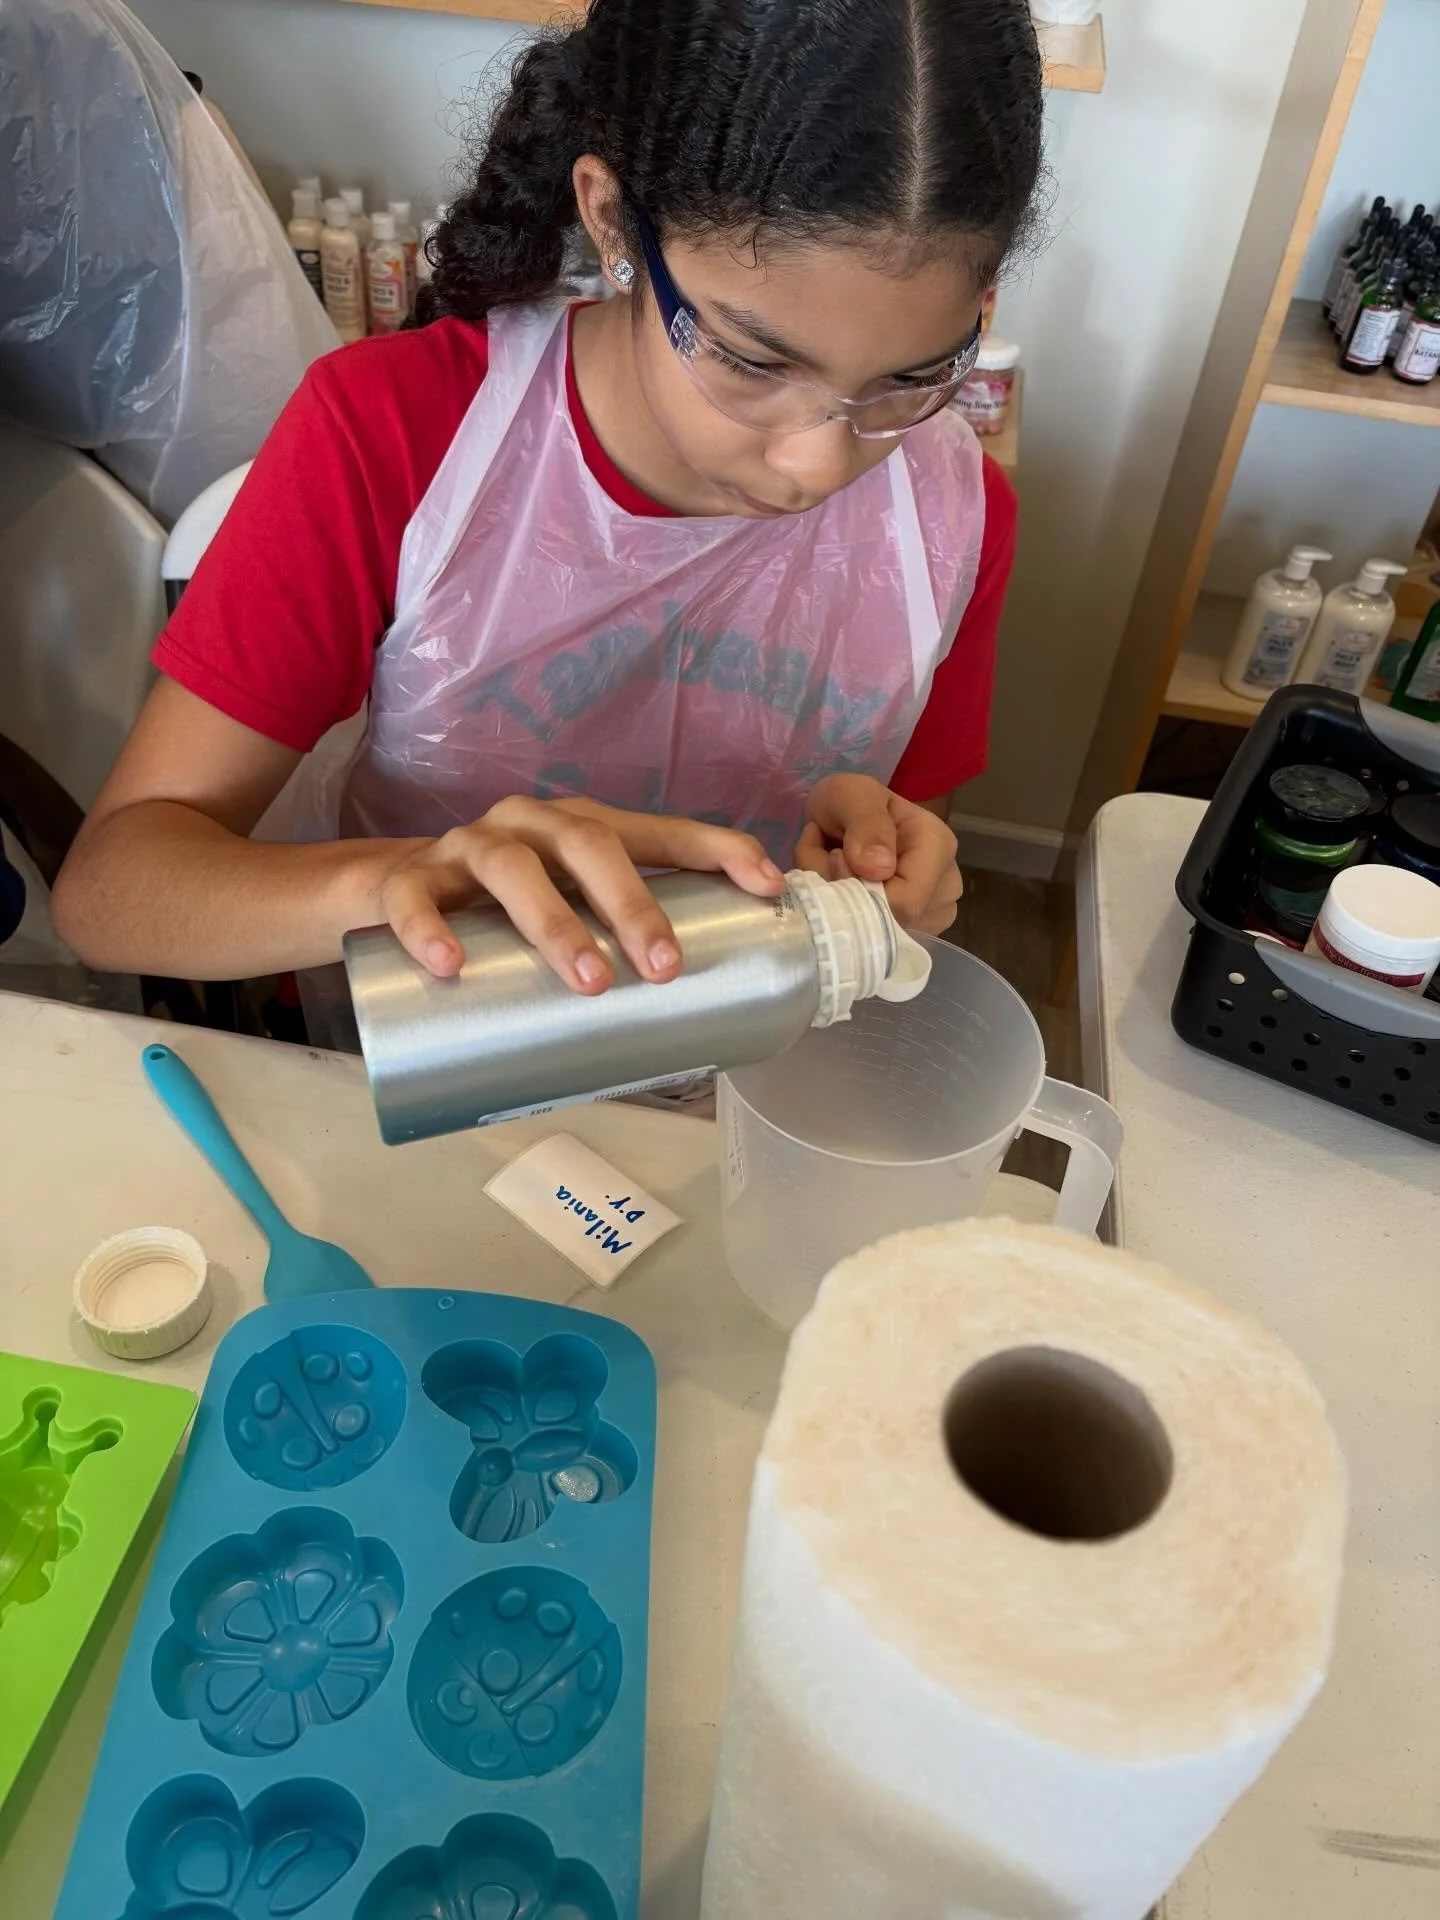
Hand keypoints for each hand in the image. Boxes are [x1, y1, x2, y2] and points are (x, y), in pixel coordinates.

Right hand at [364, 795, 784, 988]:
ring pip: (512, 870)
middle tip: (665, 966)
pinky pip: (415, 900)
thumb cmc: (505, 915)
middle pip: (590, 846)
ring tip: (588, 980)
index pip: (660, 832)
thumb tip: (700, 1027)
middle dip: (634, 904)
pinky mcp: (409, 879)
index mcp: (582, 830)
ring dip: (556, 924)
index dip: (718, 851)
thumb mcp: (570, 915)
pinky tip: (452, 967)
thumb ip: (620, 952)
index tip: (767, 886)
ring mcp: (467, 847)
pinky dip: (431, 931)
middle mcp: (531, 825)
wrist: (394, 895)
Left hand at [794, 774, 961, 934]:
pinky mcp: (913, 932)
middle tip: (828, 860)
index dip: (859, 889)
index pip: (905, 901)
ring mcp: (932, 914)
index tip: (835, 856)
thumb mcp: (851, 795)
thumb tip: (879, 869)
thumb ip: (866, 824)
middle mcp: (945, 885)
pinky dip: (846, 919)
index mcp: (938, 847)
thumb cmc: (850, 802)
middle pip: (894, 923)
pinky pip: (874, 942)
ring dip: (841, 907)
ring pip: (880, 937)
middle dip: (846, 896)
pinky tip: (843, 891)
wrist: (842, 815)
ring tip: (834, 870)